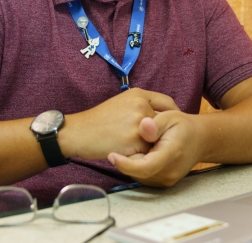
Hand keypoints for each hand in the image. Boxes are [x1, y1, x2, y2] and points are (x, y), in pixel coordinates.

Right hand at [61, 89, 179, 159]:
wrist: (78, 132)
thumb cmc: (98, 121)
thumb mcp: (121, 103)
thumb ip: (141, 107)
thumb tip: (159, 117)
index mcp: (139, 94)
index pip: (167, 103)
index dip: (172, 114)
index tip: (173, 124)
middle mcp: (142, 105)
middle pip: (164, 123)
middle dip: (159, 133)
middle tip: (150, 140)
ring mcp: (139, 123)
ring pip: (157, 139)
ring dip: (149, 145)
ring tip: (133, 146)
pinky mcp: (135, 140)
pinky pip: (148, 152)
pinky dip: (141, 155)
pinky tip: (127, 152)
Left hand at [107, 111, 203, 187]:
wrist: (200, 140)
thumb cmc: (183, 126)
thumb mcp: (171, 117)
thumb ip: (156, 124)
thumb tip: (143, 127)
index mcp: (172, 154)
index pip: (145, 167)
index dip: (125, 164)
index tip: (111, 155)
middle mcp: (170, 172)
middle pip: (138, 172)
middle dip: (127, 158)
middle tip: (126, 142)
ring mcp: (167, 180)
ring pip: (138, 175)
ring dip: (132, 162)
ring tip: (138, 145)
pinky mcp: (164, 183)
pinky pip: (143, 176)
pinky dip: (138, 166)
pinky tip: (142, 153)